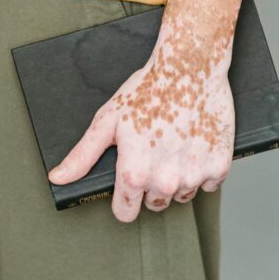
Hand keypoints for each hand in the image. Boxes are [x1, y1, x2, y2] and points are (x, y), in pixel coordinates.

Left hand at [48, 53, 234, 221]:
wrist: (190, 66)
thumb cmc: (148, 89)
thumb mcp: (108, 120)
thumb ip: (83, 155)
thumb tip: (59, 179)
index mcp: (134, 173)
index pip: (125, 213)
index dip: (124, 198)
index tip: (130, 179)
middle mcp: (165, 181)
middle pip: (155, 205)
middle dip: (152, 185)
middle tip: (154, 152)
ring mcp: (194, 175)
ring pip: (182, 195)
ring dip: (179, 179)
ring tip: (175, 146)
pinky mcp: (219, 165)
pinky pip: (209, 183)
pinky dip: (203, 169)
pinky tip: (195, 144)